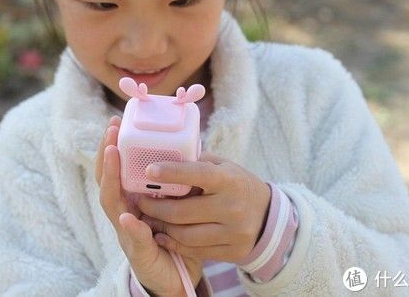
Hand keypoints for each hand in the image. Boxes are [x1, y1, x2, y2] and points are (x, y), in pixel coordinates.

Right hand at [96, 116, 203, 296]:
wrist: (178, 275)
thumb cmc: (175, 235)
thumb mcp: (176, 203)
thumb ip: (175, 183)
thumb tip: (188, 150)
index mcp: (133, 199)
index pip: (117, 169)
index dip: (113, 146)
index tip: (115, 123)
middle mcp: (124, 212)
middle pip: (107, 181)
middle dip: (106, 155)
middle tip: (110, 132)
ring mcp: (127, 232)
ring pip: (112, 204)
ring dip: (111, 179)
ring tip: (113, 155)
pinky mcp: (138, 253)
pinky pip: (133, 238)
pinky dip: (130, 227)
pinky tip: (128, 216)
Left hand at [136, 152, 270, 263]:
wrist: (268, 216)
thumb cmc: (236, 184)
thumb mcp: (223, 167)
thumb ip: (197, 163)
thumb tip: (163, 157)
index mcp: (229, 180)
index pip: (197, 174)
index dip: (171, 172)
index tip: (149, 170)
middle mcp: (233, 206)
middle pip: (182, 211)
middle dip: (155, 206)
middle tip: (140, 201)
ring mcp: (234, 232)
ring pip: (185, 235)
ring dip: (161, 227)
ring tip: (149, 218)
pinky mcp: (233, 251)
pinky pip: (195, 251)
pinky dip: (174, 243)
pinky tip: (162, 235)